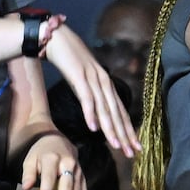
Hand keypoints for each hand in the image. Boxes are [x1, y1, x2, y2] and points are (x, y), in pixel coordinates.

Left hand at [18, 132, 85, 189]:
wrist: (58, 140)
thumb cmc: (41, 153)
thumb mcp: (31, 159)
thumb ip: (28, 173)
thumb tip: (26, 187)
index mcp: (53, 159)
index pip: (50, 176)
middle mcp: (68, 164)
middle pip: (67, 185)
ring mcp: (78, 172)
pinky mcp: (82, 178)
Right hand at [41, 25, 140, 156]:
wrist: (54, 36)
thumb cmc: (68, 58)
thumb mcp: (83, 78)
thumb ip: (91, 93)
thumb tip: (96, 112)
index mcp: (105, 83)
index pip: (119, 111)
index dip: (128, 130)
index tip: (135, 147)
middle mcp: (103, 81)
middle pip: (116, 113)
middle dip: (125, 134)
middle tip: (133, 153)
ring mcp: (92, 78)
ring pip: (104, 108)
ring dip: (110, 129)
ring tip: (116, 146)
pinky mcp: (78, 76)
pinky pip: (86, 98)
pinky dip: (90, 114)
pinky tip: (93, 128)